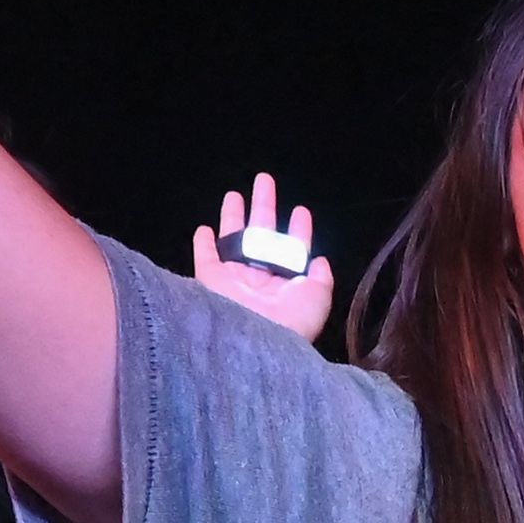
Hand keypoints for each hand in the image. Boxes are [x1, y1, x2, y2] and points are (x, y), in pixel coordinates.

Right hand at [190, 172, 337, 346]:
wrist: (254, 342)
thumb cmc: (290, 321)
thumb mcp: (318, 297)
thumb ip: (321, 277)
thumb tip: (319, 261)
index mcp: (286, 283)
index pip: (293, 249)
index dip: (299, 229)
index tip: (300, 210)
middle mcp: (259, 278)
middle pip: (261, 233)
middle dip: (264, 205)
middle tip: (265, 180)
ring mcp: (233, 278)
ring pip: (232, 239)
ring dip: (233, 216)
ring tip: (235, 194)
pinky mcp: (210, 280)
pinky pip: (205, 258)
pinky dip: (202, 243)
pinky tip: (203, 229)